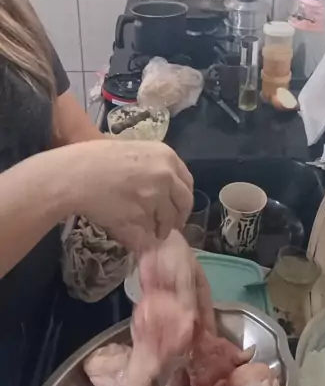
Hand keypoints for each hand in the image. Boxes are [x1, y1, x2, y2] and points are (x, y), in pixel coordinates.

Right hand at [61, 140, 192, 252]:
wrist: (76, 174)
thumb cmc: (97, 159)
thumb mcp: (134, 152)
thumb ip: (155, 167)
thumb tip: (164, 187)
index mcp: (167, 156)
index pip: (187, 183)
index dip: (182, 198)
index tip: (177, 207)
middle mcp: (166, 175)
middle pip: (184, 203)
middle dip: (177, 217)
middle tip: (168, 225)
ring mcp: (156, 196)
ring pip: (168, 220)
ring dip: (161, 228)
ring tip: (151, 231)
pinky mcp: (143, 216)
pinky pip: (150, 229)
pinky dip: (145, 233)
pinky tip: (134, 229)